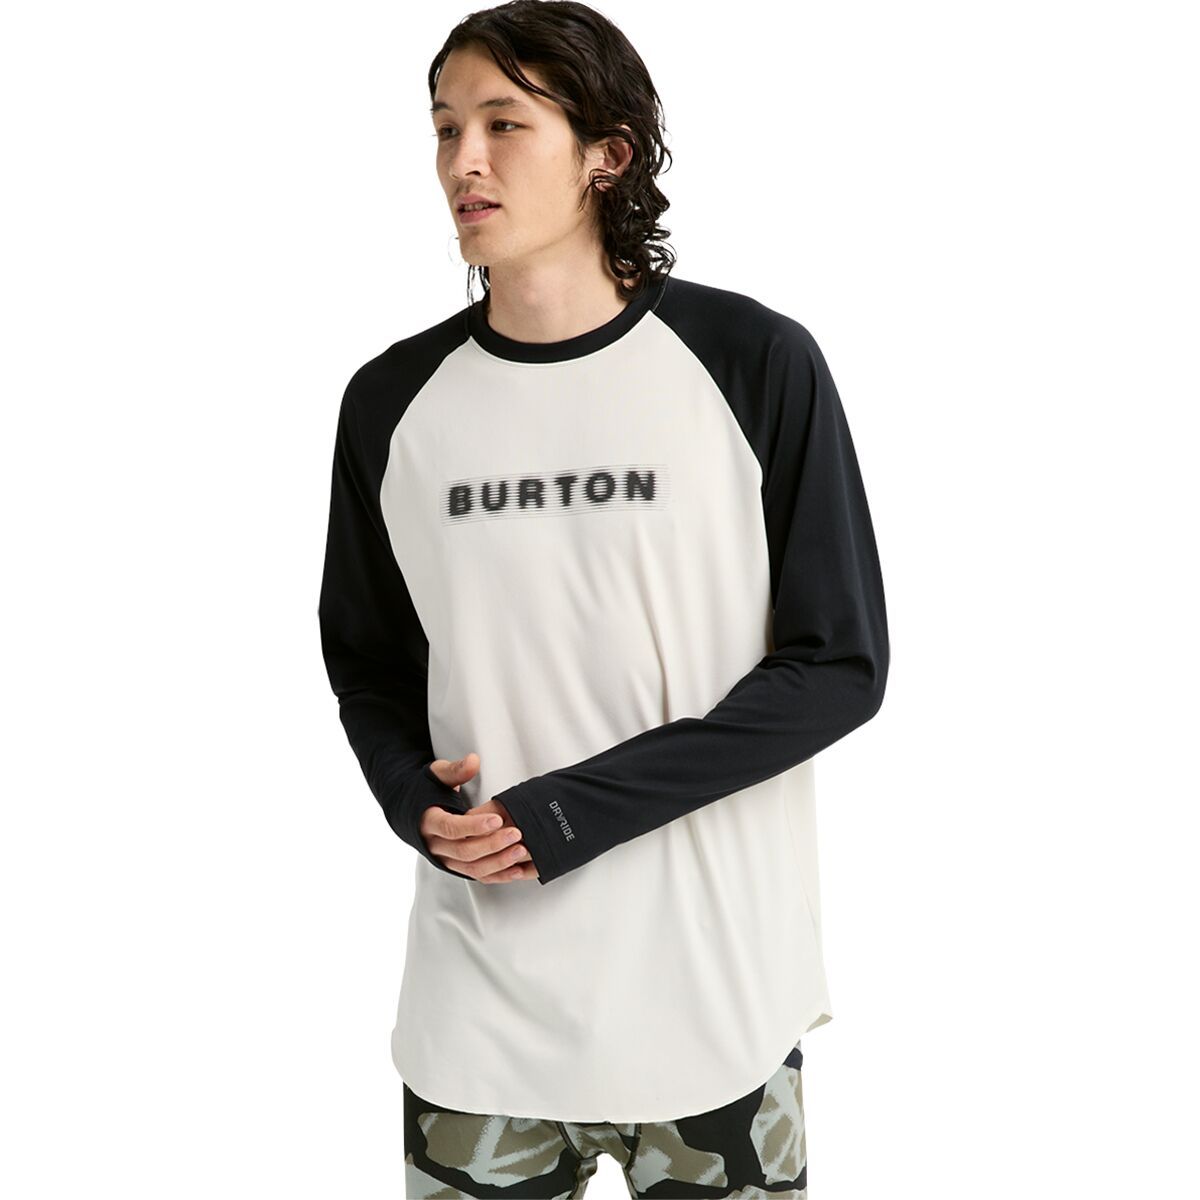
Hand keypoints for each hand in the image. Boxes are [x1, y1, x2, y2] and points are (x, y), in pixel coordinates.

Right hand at [422, 753, 538, 882]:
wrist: (412, 811)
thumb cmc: (427, 791)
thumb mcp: (437, 775)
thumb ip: (455, 770)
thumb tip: (473, 761)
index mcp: (429, 821)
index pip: (450, 828)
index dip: (474, 826)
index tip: (497, 819)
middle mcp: (435, 845)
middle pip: (464, 851)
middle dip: (492, 844)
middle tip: (516, 833)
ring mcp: (445, 859)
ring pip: (471, 868)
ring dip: (498, 862)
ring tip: (520, 850)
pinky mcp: (455, 866)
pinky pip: (477, 876)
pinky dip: (497, 875)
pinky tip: (516, 870)